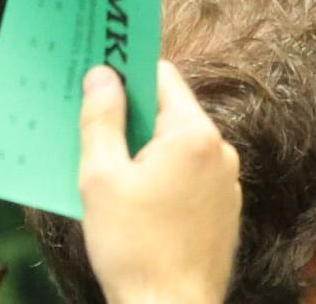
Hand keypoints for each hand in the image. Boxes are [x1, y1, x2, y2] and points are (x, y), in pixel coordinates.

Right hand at [78, 62, 240, 303]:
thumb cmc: (133, 247)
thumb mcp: (100, 176)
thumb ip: (101, 118)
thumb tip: (102, 75)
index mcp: (192, 136)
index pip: (160, 75)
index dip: (125, 69)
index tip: (96, 67)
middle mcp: (220, 153)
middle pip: (167, 110)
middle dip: (128, 113)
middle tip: (88, 120)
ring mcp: (226, 183)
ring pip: (174, 144)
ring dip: (141, 146)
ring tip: (104, 165)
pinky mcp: (223, 210)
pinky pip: (186, 173)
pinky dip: (158, 173)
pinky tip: (129, 195)